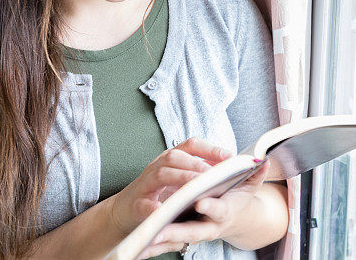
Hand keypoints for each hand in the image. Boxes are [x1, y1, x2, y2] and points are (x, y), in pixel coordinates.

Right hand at [109, 137, 232, 237]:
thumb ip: (199, 172)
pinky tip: (162, 210)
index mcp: (171, 159)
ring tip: (195, 187)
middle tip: (214, 175)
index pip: (191, 145)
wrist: (126, 210)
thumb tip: (228, 167)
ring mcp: (145, 184)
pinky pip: (143, 203)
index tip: (229, 157)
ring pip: (161, 174)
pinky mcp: (135, 204)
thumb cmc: (160, 193)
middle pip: (175, 156)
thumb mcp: (180, 179)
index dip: (210, 148)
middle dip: (196, 164)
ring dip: (180, 178)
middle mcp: (157, 166)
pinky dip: (152, 206)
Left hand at [138, 160, 271, 257]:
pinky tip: (139, 250)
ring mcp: (196, 232)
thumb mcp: (249, 189)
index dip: (211, 207)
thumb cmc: (237, 201)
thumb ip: (256, 176)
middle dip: (176, 233)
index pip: (219, 210)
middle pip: (193, 232)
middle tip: (159, 231)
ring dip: (161, 244)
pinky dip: (154, 248)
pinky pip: (167, 245)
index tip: (200, 203)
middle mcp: (210, 225)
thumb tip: (263, 161)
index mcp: (224, 213)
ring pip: (177, 241)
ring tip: (143, 244)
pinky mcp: (183, 234)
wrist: (232, 219)